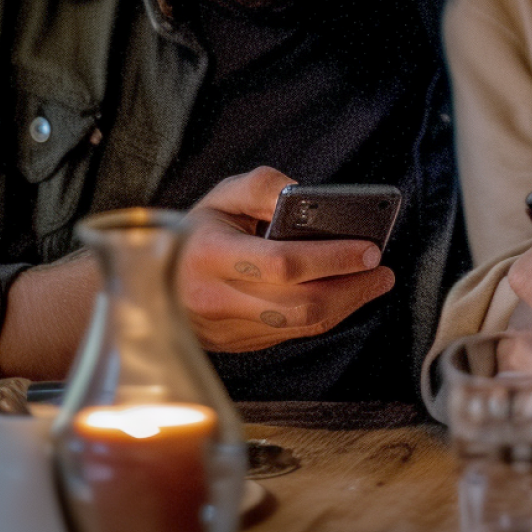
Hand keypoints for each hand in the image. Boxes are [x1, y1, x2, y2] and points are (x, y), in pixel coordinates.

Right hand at [177, 167, 394, 352]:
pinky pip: (293, 333)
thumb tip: (309, 196)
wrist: (150, 281)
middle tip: (381, 268)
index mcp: (209, 256)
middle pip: (299, 303)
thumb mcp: (222, 196)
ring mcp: (228, 330)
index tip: (368, 247)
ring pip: (301, 325)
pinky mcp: (240, 345)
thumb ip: (264, 187)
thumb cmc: (193, 233)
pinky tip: (345, 294)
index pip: (281, 263)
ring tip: (374, 280)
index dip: (331, 257)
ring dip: (346, 304)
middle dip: (351, 287)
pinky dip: (326, 314)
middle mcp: (217, 300)